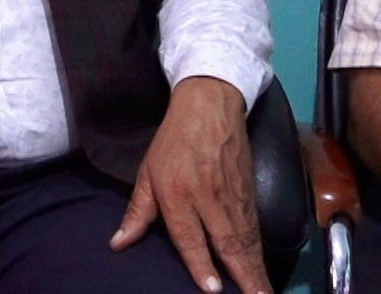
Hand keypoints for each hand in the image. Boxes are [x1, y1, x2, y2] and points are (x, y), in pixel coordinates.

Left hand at [111, 76, 266, 293]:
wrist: (210, 106)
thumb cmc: (173, 141)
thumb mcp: (147, 172)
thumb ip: (137, 212)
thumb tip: (118, 244)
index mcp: (178, 193)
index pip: (190, 236)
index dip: (201, 265)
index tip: (213, 290)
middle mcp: (208, 197)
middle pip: (227, 243)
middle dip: (242, 275)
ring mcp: (232, 195)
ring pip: (246, 238)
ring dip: (256, 269)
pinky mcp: (249, 192)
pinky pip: (255, 228)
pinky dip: (260, 251)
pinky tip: (262, 269)